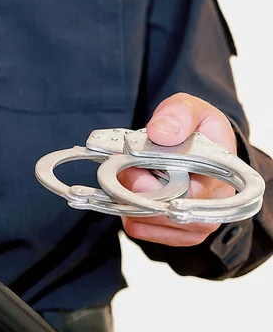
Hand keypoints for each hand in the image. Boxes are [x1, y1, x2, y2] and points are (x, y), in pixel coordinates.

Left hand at [119, 93, 236, 246]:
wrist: (195, 145)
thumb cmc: (196, 129)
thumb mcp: (192, 108)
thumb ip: (180, 114)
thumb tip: (161, 133)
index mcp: (222, 179)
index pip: (187, 196)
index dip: (153, 185)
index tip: (131, 167)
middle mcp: (211, 211)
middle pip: (162, 214)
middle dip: (133, 188)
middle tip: (122, 164)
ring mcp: (192, 227)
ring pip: (144, 223)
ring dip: (126, 198)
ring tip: (128, 171)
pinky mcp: (172, 234)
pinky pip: (138, 228)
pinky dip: (126, 209)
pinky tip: (130, 188)